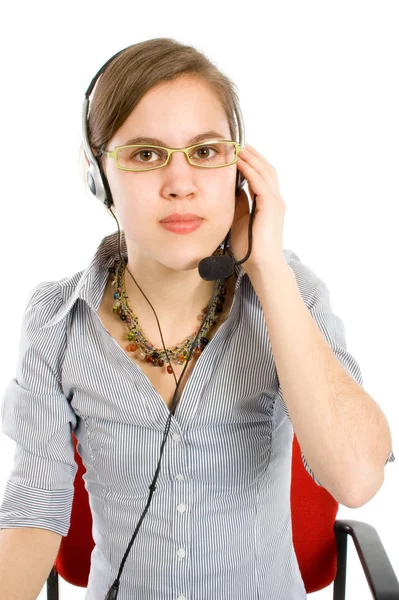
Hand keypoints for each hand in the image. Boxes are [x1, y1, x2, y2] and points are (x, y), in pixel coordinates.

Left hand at [230, 143, 286, 277]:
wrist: (261, 265)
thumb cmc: (249, 247)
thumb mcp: (240, 220)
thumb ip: (239, 204)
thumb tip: (231, 189)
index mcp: (269, 203)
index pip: (262, 175)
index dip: (252, 162)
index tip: (238, 151)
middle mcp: (275, 200)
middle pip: (266, 168)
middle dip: (252, 154)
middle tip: (238, 141)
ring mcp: (275, 202)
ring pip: (264, 171)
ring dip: (251, 157)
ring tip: (238, 145)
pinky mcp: (271, 206)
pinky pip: (260, 182)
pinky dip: (250, 170)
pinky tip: (239, 161)